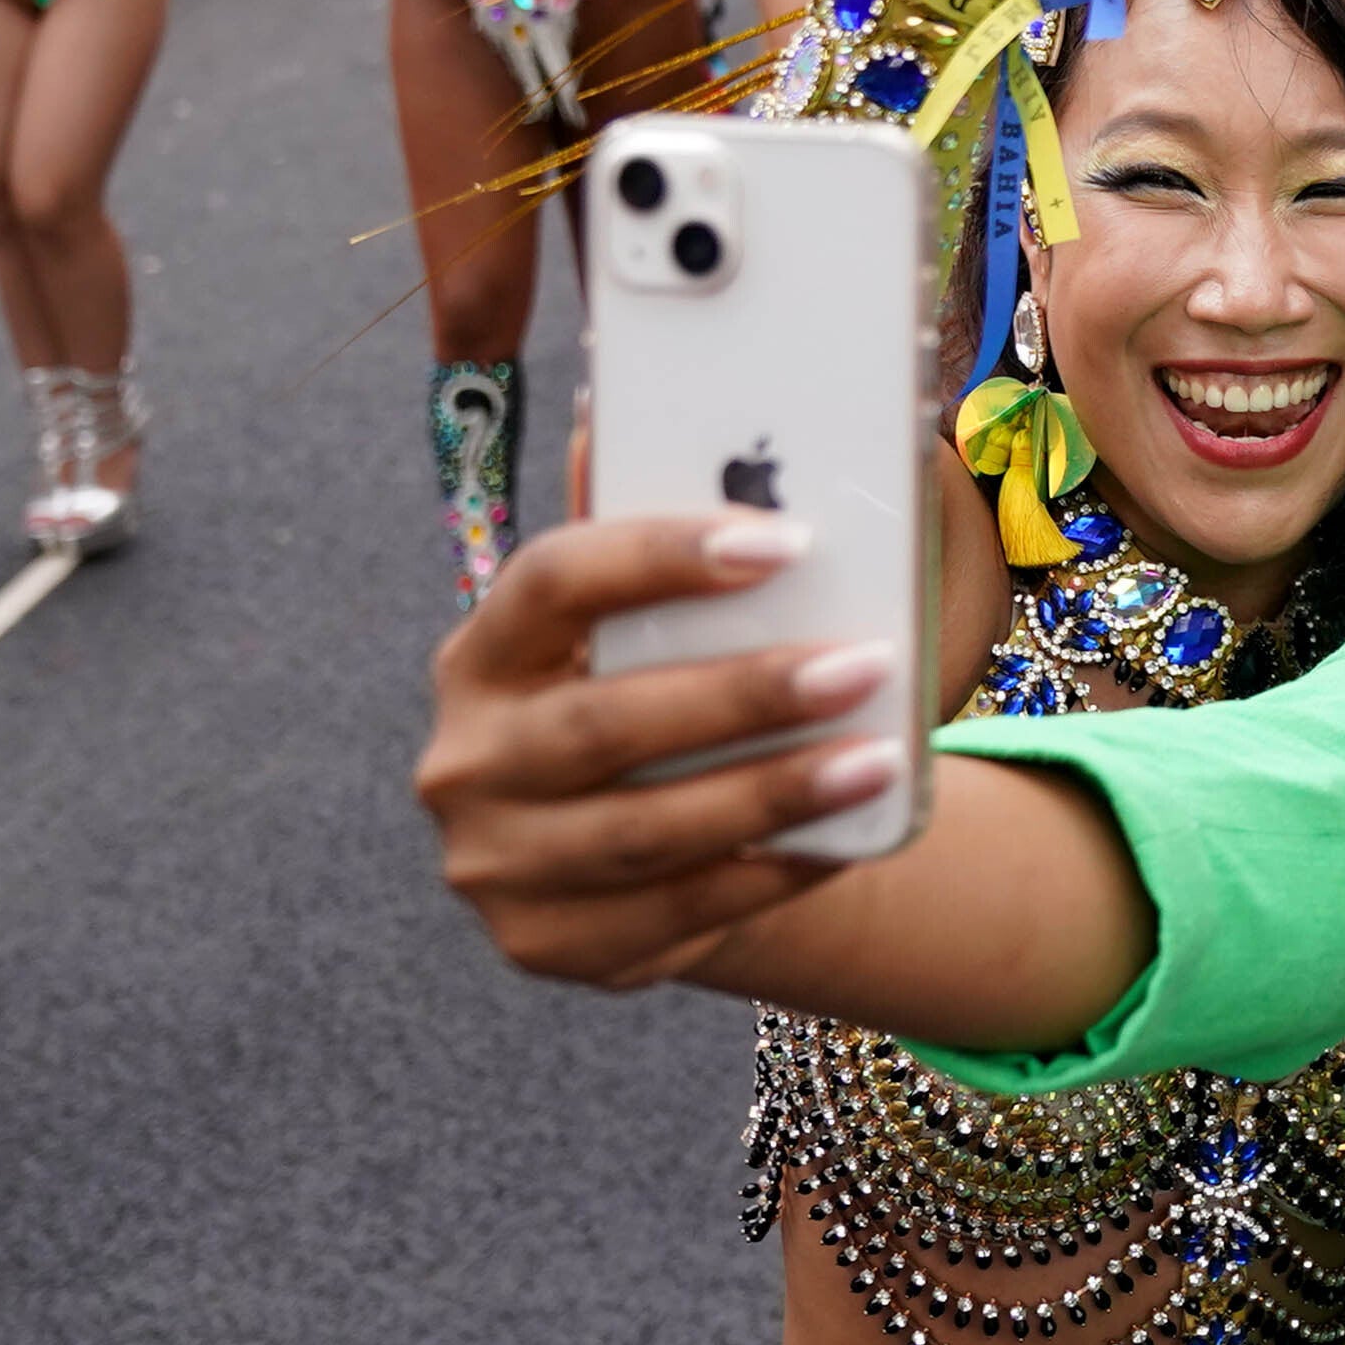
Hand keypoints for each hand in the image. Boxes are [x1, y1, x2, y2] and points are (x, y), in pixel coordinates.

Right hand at [419, 510, 903, 988]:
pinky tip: (846, 838)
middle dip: (745, 695)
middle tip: (864, 665)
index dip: (661, 556)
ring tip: (877, 760)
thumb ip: (646, 542)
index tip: (784, 542)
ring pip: (644, 831)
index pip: (551, 583)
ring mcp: (497, 864)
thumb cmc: (642, 703)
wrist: (616, 862)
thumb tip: (622, 400)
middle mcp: (467, 760)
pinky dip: (771, 873)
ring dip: (774, 793)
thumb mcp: (634, 630)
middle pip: (604, 722)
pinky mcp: (548, 944)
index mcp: (482, 653)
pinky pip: (676, 912)